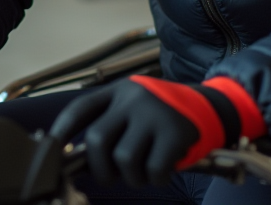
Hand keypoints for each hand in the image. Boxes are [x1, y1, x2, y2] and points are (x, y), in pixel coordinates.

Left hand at [49, 76, 264, 187]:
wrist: (215, 106)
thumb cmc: (167, 117)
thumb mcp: (137, 108)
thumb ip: (113, 125)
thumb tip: (80, 158)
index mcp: (119, 90)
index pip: (81, 109)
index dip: (63, 131)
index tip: (55, 151)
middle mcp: (133, 98)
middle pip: (98, 140)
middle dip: (101, 169)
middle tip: (112, 176)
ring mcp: (154, 113)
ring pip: (124, 159)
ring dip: (132, 177)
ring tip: (144, 172)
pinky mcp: (175, 132)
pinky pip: (154, 169)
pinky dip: (156, 179)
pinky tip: (163, 171)